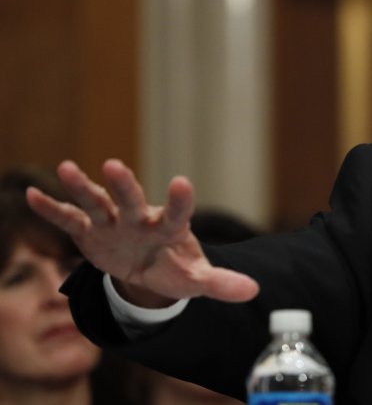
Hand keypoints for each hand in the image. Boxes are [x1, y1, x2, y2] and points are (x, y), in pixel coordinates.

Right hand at [26, 159, 259, 306]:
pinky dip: (52, 209)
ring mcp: (113, 223)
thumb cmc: (175, 267)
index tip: (182, 183)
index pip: (177, 213)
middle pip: (132, 199)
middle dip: (124, 185)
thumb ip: (221, 283)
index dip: (179, 200)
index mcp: (169, 229)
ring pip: (97, 202)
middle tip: (115, 164)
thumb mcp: (196, 279)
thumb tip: (254, 291)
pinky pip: (69, 219)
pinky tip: (34, 195)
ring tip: (67, 167)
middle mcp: (140, 219)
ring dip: (82, 187)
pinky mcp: (90, 232)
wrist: (147, 268)